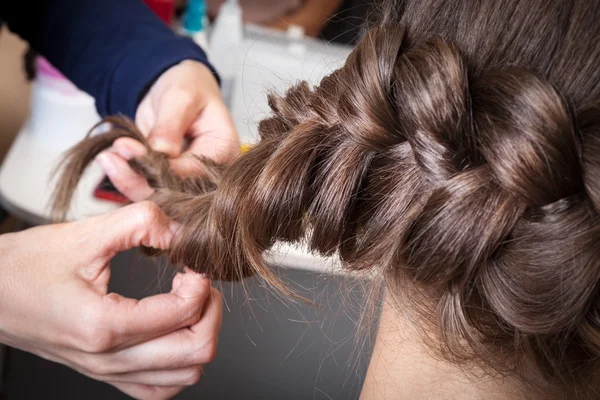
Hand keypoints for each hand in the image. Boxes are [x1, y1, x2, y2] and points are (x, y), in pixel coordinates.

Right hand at [0, 202, 221, 398]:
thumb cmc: (27, 266)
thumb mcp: (84, 234)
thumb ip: (139, 222)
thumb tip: (181, 232)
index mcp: (102, 325)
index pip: (182, 314)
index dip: (200, 284)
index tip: (192, 264)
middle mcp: (107, 359)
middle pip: (194, 353)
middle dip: (210, 312)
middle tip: (198, 284)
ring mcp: (107, 373)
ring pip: (184, 376)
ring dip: (199, 337)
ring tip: (188, 305)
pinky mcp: (105, 374)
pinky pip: (160, 387)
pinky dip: (179, 363)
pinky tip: (172, 331)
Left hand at [96, 60, 239, 200]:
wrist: (179, 90)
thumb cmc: (189, 87)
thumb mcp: (180, 97)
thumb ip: (171, 124)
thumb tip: (161, 151)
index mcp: (224, 152)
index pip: (192, 173)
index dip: (158, 167)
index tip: (127, 149)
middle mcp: (212, 174)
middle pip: (176, 192)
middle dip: (139, 179)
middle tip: (110, 159)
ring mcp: (192, 181)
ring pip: (159, 195)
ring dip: (129, 181)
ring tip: (107, 158)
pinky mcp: (172, 182)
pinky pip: (150, 188)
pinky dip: (129, 178)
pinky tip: (111, 162)